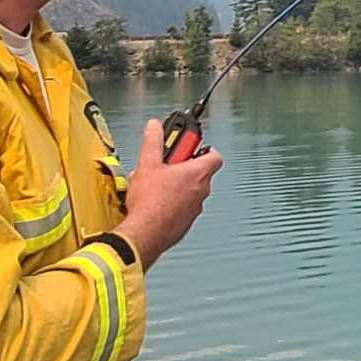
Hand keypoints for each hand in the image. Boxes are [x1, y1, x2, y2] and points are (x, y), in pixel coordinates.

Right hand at [112, 118, 221, 270]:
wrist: (145, 233)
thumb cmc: (151, 203)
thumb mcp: (147, 164)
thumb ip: (153, 141)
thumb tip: (154, 127)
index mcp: (198, 173)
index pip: (214, 155)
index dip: (203, 148)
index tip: (188, 145)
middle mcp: (202, 191)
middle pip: (200, 172)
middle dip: (183, 166)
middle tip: (166, 164)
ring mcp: (195, 209)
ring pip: (190, 191)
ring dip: (177, 185)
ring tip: (156, 184)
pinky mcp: (185, 223)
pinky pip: (183, 207)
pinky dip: (173, 202)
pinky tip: (154, 201)